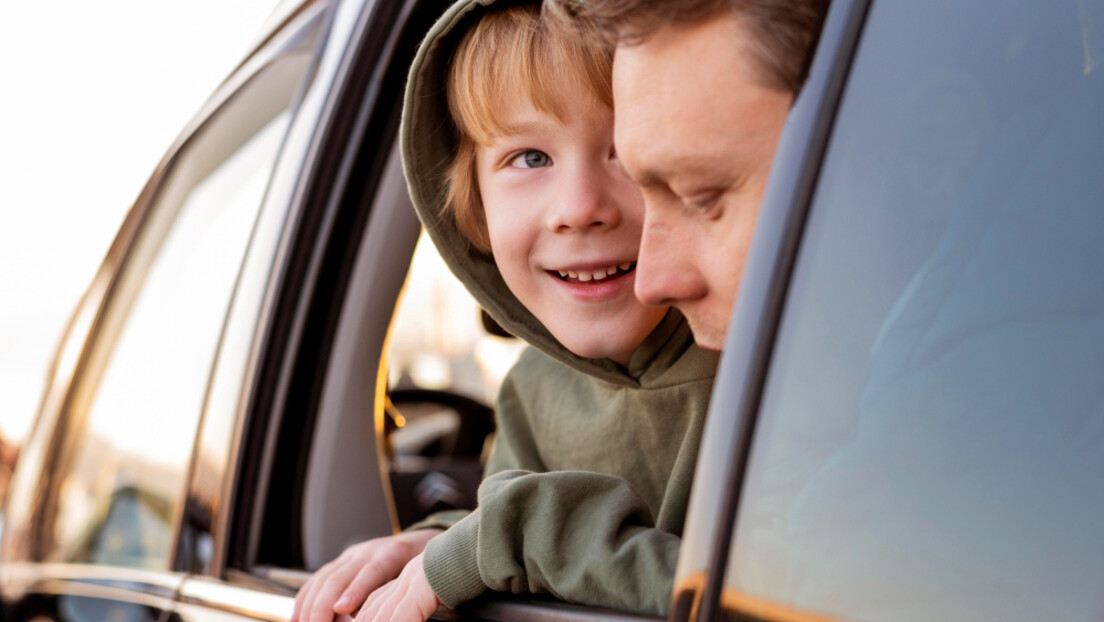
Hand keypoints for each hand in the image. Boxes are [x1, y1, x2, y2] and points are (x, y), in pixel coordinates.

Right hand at [292, 529, 441, 621]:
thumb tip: (386, 613)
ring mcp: (350, 555)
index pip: (371, 572)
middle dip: (322, 606)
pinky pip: (316, 580)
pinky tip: (298, 617)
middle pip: (338, 577)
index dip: (355, 590)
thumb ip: (397, 594)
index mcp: (391, 554)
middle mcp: (367, 552)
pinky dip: (304, 599)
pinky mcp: (339, 561)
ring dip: (309, 606)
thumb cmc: (419, 568)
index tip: (341, 609)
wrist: (415, 543)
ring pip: (323, 578)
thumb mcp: (416, 578)